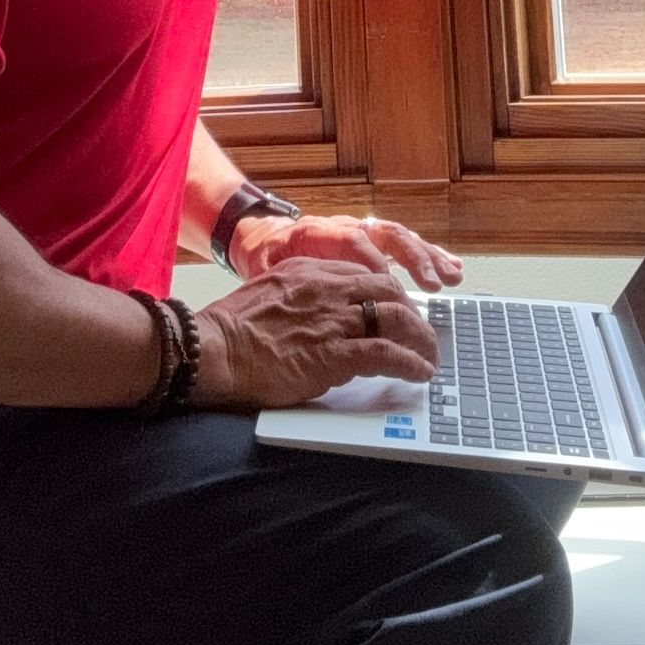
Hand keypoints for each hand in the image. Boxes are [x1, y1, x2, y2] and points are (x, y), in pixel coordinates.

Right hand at [194, 255, 438, 409]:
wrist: (213, 350)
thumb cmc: (230, 329)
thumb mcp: (267, 292)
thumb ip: (297, 296)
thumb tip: (316, 315)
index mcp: (309, 272)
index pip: (364, 275)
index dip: (389, 294)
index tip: (399, 308)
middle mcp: (327, 289)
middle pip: (388, 291)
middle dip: (412, 311)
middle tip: (422, 332)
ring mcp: (332, 320)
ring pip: (394, 318)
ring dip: (420, 338)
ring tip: (430, 355)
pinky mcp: (333, 354)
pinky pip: (385, 354)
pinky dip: (409, 363)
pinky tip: (420, 372)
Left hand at [230, 212, 463, 292]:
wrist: (267, 236)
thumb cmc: (267, 255)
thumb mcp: (263, 265)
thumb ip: (277, 273)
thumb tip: (287, 285)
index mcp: (318, 231)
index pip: (350, 240)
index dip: (370, 259)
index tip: (386, 281)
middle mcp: (347, 226)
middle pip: (385, 234)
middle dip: (412, 257)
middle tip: (432, 283)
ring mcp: (363, 231)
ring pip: (401, 238)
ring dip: (428, 257)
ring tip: (451, 277)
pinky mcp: (374, 242)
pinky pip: (405, 246)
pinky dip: (429, 256)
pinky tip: (452, 269)